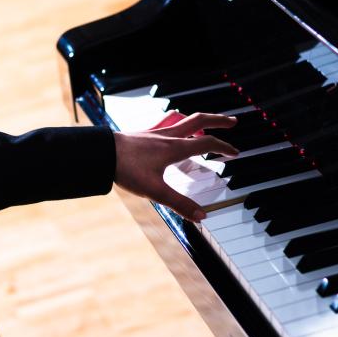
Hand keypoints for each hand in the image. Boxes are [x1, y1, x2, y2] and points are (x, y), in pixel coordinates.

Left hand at [113, 112, 237, 221]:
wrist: (102, 154)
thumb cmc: (126, 170)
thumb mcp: (156, 191)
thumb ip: (180, 204)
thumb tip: (202, 217)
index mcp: (175, 148)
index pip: (207, 143)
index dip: (224, 147)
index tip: (235, 153)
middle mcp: (168, 136)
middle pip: (199, 121)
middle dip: (219, 120)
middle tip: (233, 122)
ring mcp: (155, 132)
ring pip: (183, 119)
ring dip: (198, 119)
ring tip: (205, 125)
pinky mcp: (144, 133)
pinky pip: (165, 122)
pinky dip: (175, 121)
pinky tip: (172, 126)